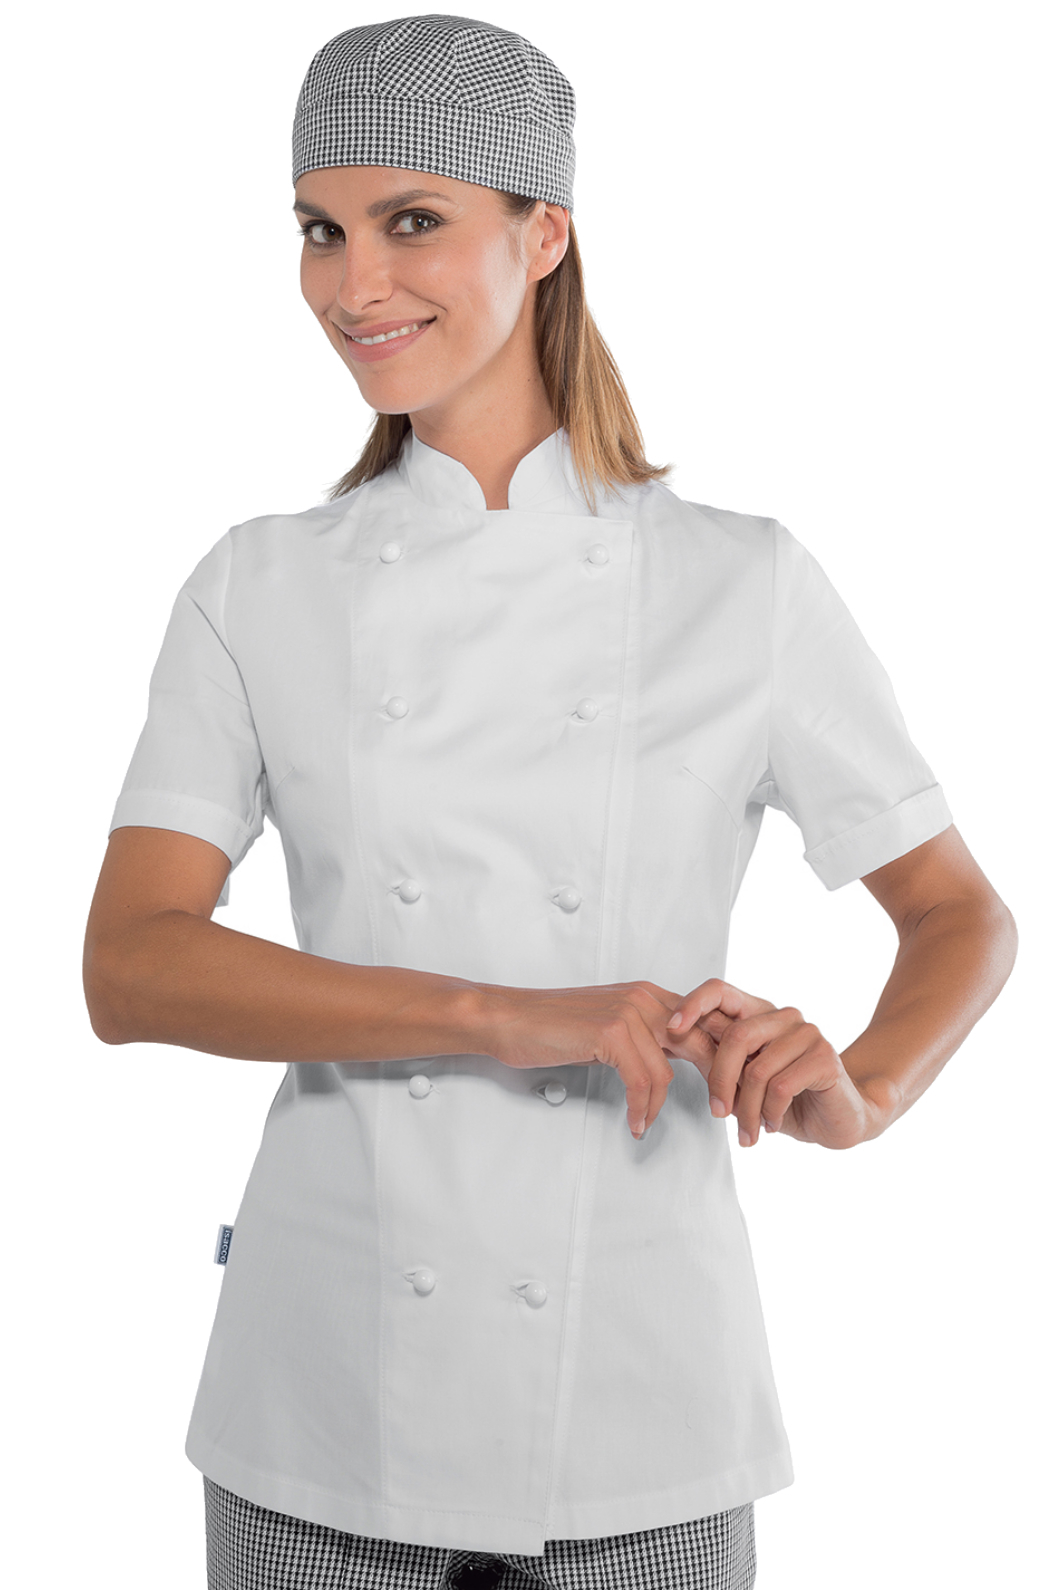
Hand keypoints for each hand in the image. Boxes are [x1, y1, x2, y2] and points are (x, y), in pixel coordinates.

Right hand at [481, 980, 718, 1138]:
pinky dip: (641, 1108)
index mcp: (648, 994)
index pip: (704, 1024)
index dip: (721, 1058)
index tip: (724, 1090)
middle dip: (714, 1082)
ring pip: (668, 1070)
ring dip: (660, 1106)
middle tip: (716, 1113)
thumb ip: (643, 1039)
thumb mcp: (608, 1027)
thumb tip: (670, 1065)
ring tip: (646, 1121)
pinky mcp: (611, 1033)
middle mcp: (644, 998)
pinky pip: (642, 1081)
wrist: (509, 1018)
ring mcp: (628, 1013)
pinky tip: (634, 1121)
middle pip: (701, 1043)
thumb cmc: (551, 1025)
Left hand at [666, 978, 879, 1149]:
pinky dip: (770, 1113)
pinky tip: (773, 1125)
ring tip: (748, 1132)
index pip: (720, 990)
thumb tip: (673, 1039)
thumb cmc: (784, 1098)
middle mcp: (783, 1016)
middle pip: (736, 1037)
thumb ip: (715, 1057)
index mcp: (758, 1014)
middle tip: (716, 1113)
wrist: (837, 1119)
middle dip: (719, 1081)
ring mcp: (807, 1033)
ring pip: (757, 1071)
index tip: (671, 1030)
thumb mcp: (741, 1079)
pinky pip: (781, 1087)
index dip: (692, 1004)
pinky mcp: (825, 1057)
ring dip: (747, 1111)